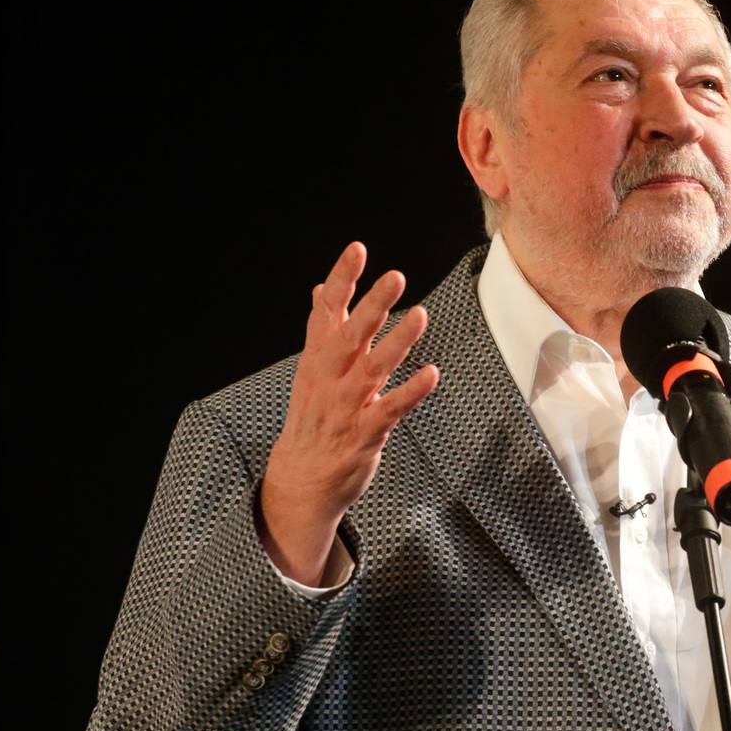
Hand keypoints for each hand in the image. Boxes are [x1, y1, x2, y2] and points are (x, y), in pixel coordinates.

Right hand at [257, 242, 439, 585]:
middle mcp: (328, 378)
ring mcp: (345, 407)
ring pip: (371, 369)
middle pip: (350, 335)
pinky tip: (431, 374)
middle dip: (372, 305)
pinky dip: (410, 392)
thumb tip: (320, 288)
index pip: (326, 312)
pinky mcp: (364, 434)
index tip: (357, 250)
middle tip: (395, 276)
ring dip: (397, 342)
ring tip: (420, 315)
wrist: (300, 480)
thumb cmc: (313, 418)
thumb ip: (323, 329)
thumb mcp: (312, 370)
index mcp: (316, 359)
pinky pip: (389, 409)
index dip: (342, 280)